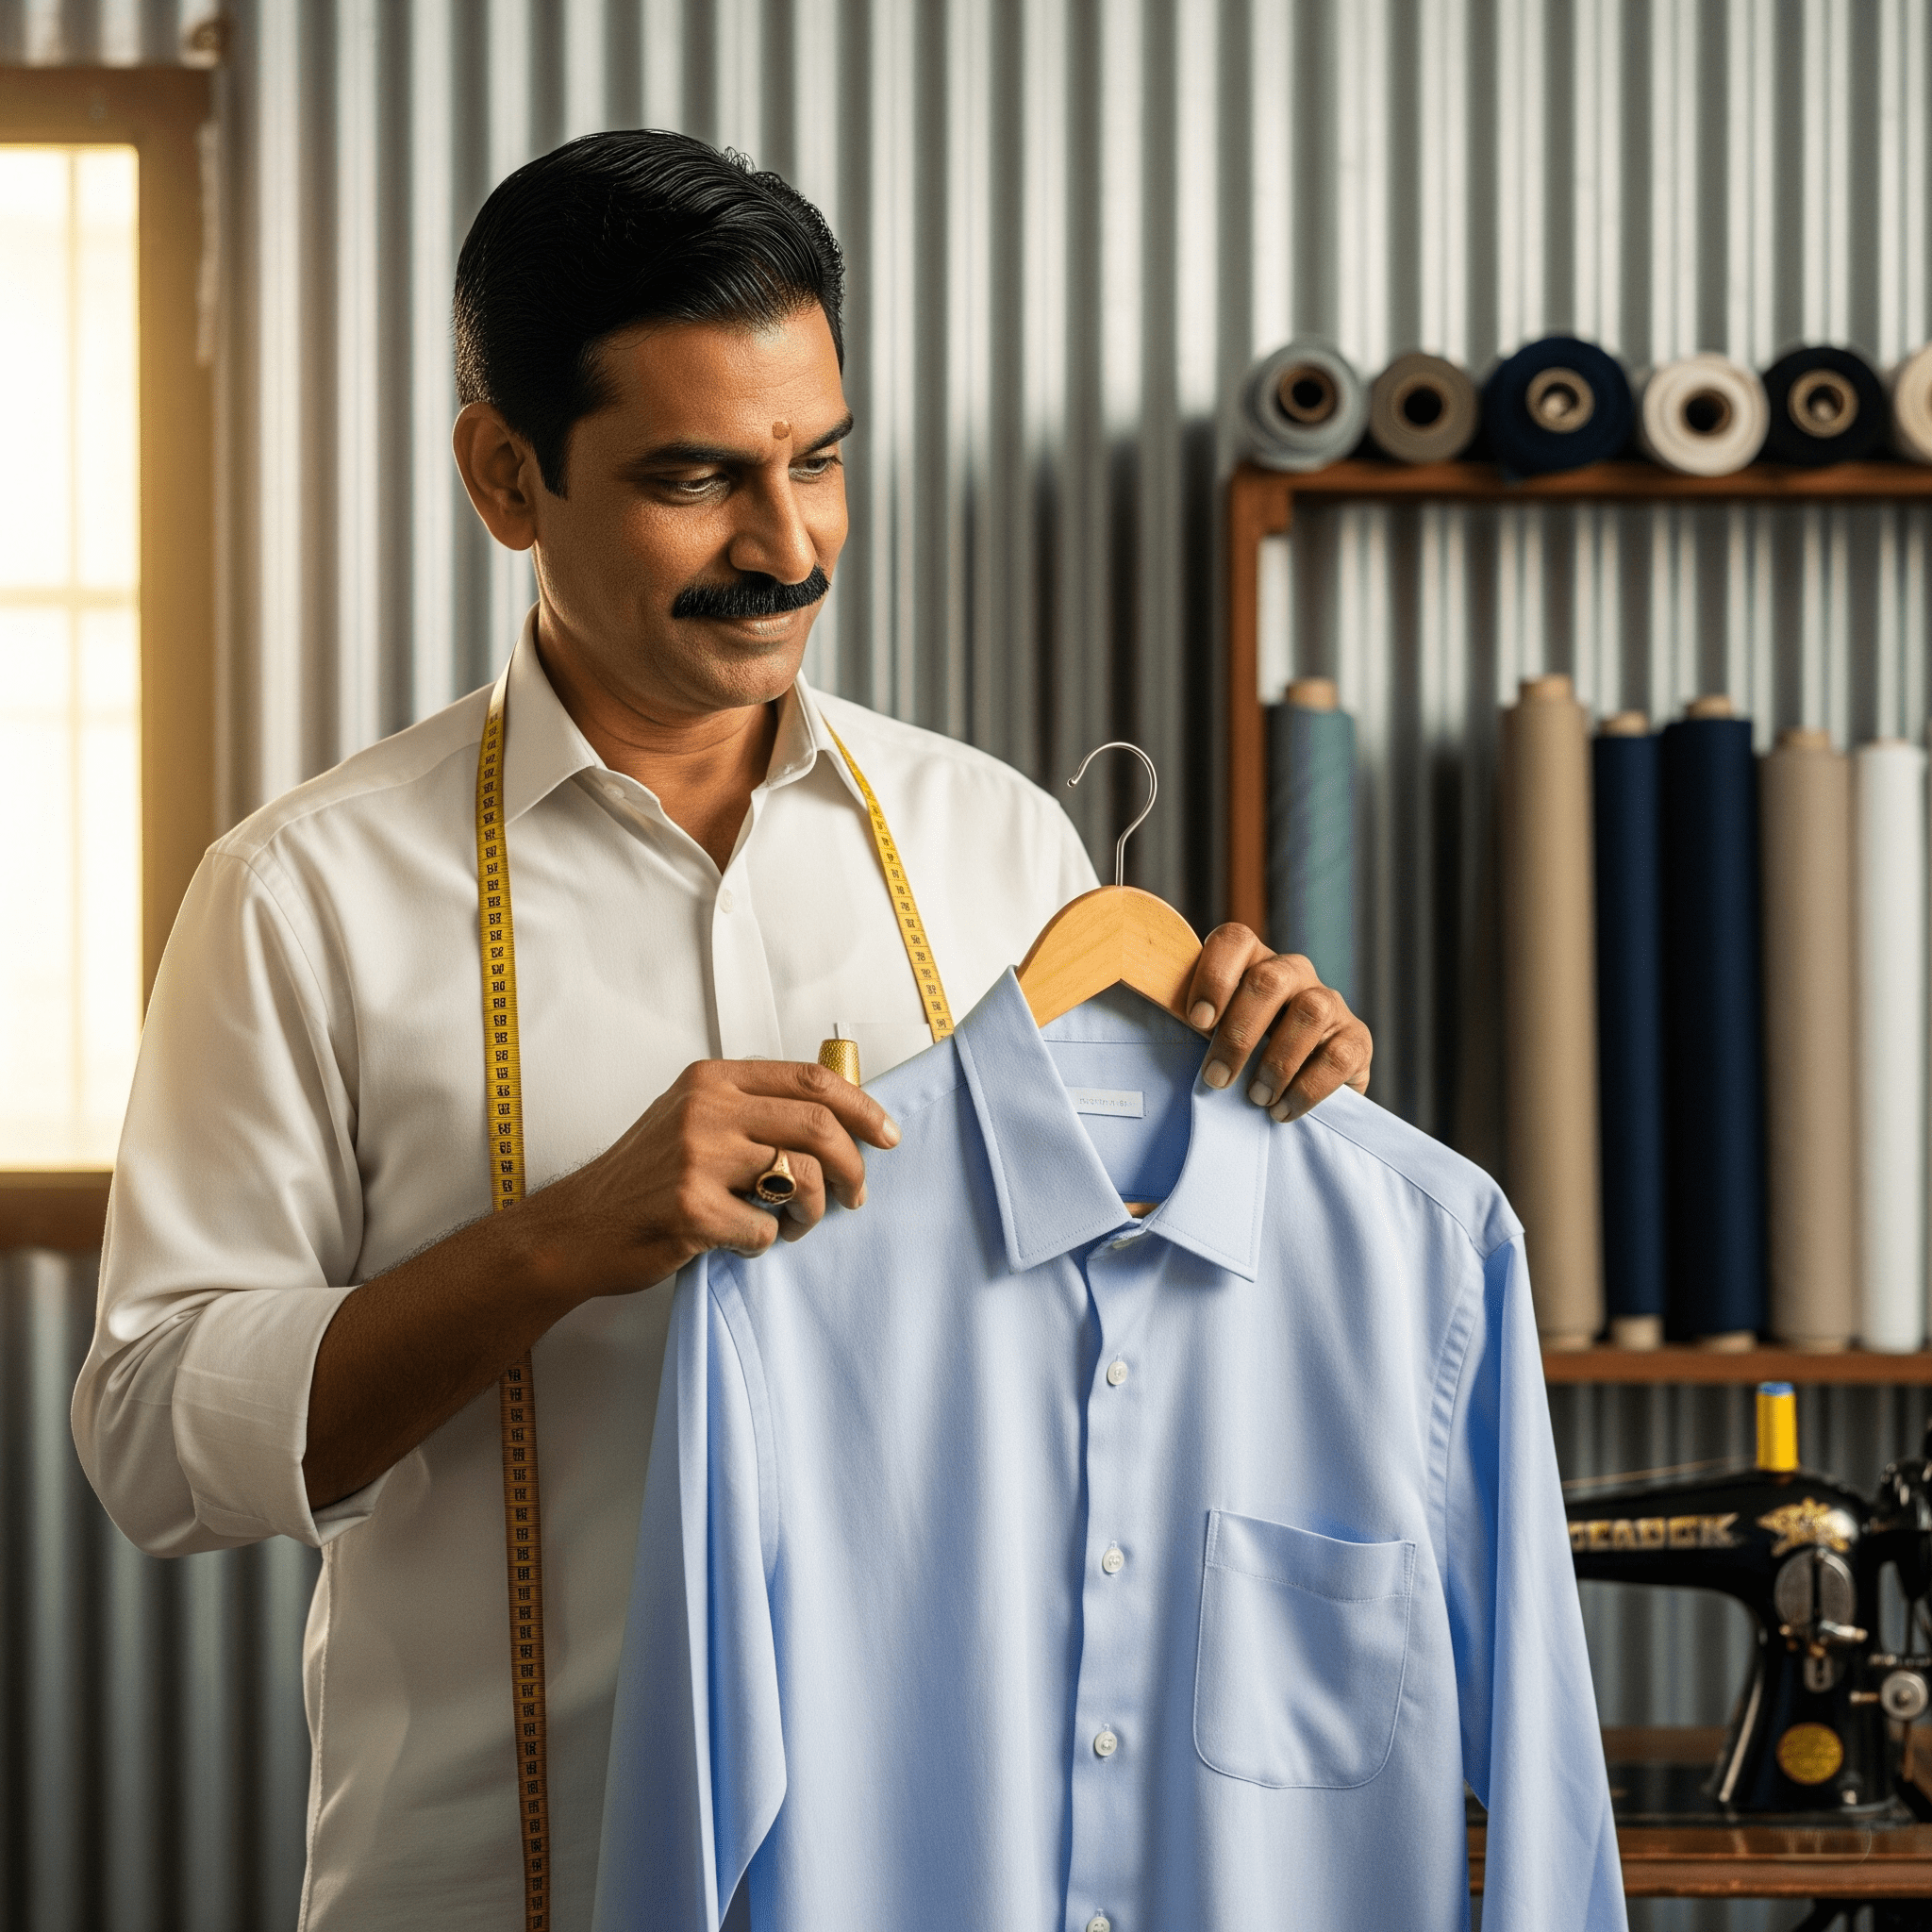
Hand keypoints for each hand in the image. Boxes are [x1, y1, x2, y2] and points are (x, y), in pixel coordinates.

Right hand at [528, 1059, 902, 1291]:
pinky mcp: (692, 1210)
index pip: (810, 1079)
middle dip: (852, 1166)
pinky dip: (766, 1244)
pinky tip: (742, 1242)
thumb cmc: (643, 1179)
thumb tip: (834, 1120)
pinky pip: (764, 1231)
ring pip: (800, 1178)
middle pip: (818, 1126)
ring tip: (796, 1223)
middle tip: (856, 1194)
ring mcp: (697, 1158)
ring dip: (812, 1211)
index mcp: (712, 1079)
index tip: (886, 1136)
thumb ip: (749, 1107)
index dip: (862, 1108)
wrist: (578, 1229)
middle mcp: (705, 1109)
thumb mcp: (690, 1117)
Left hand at [1183, 927, 1371, 1122]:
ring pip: (1308, 1011)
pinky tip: (1282, 1110)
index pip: (1235, 940)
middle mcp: (1294, 974)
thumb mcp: (1220, 1037)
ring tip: (1256, 1098)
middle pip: (1268, 980)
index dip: (1214, 976)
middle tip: (1216, 1078)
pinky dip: (1306, 1088)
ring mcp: (1330, 1003)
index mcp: (1254, 962)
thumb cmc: (1248, 1059)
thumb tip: (1159, 1040)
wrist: (1306, 1091)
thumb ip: (1200, 1027)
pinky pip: (1337, 1056)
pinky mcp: (1357, 1039)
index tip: (1197, 1022)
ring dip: (1275, 1061)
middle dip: (1237, 1034)